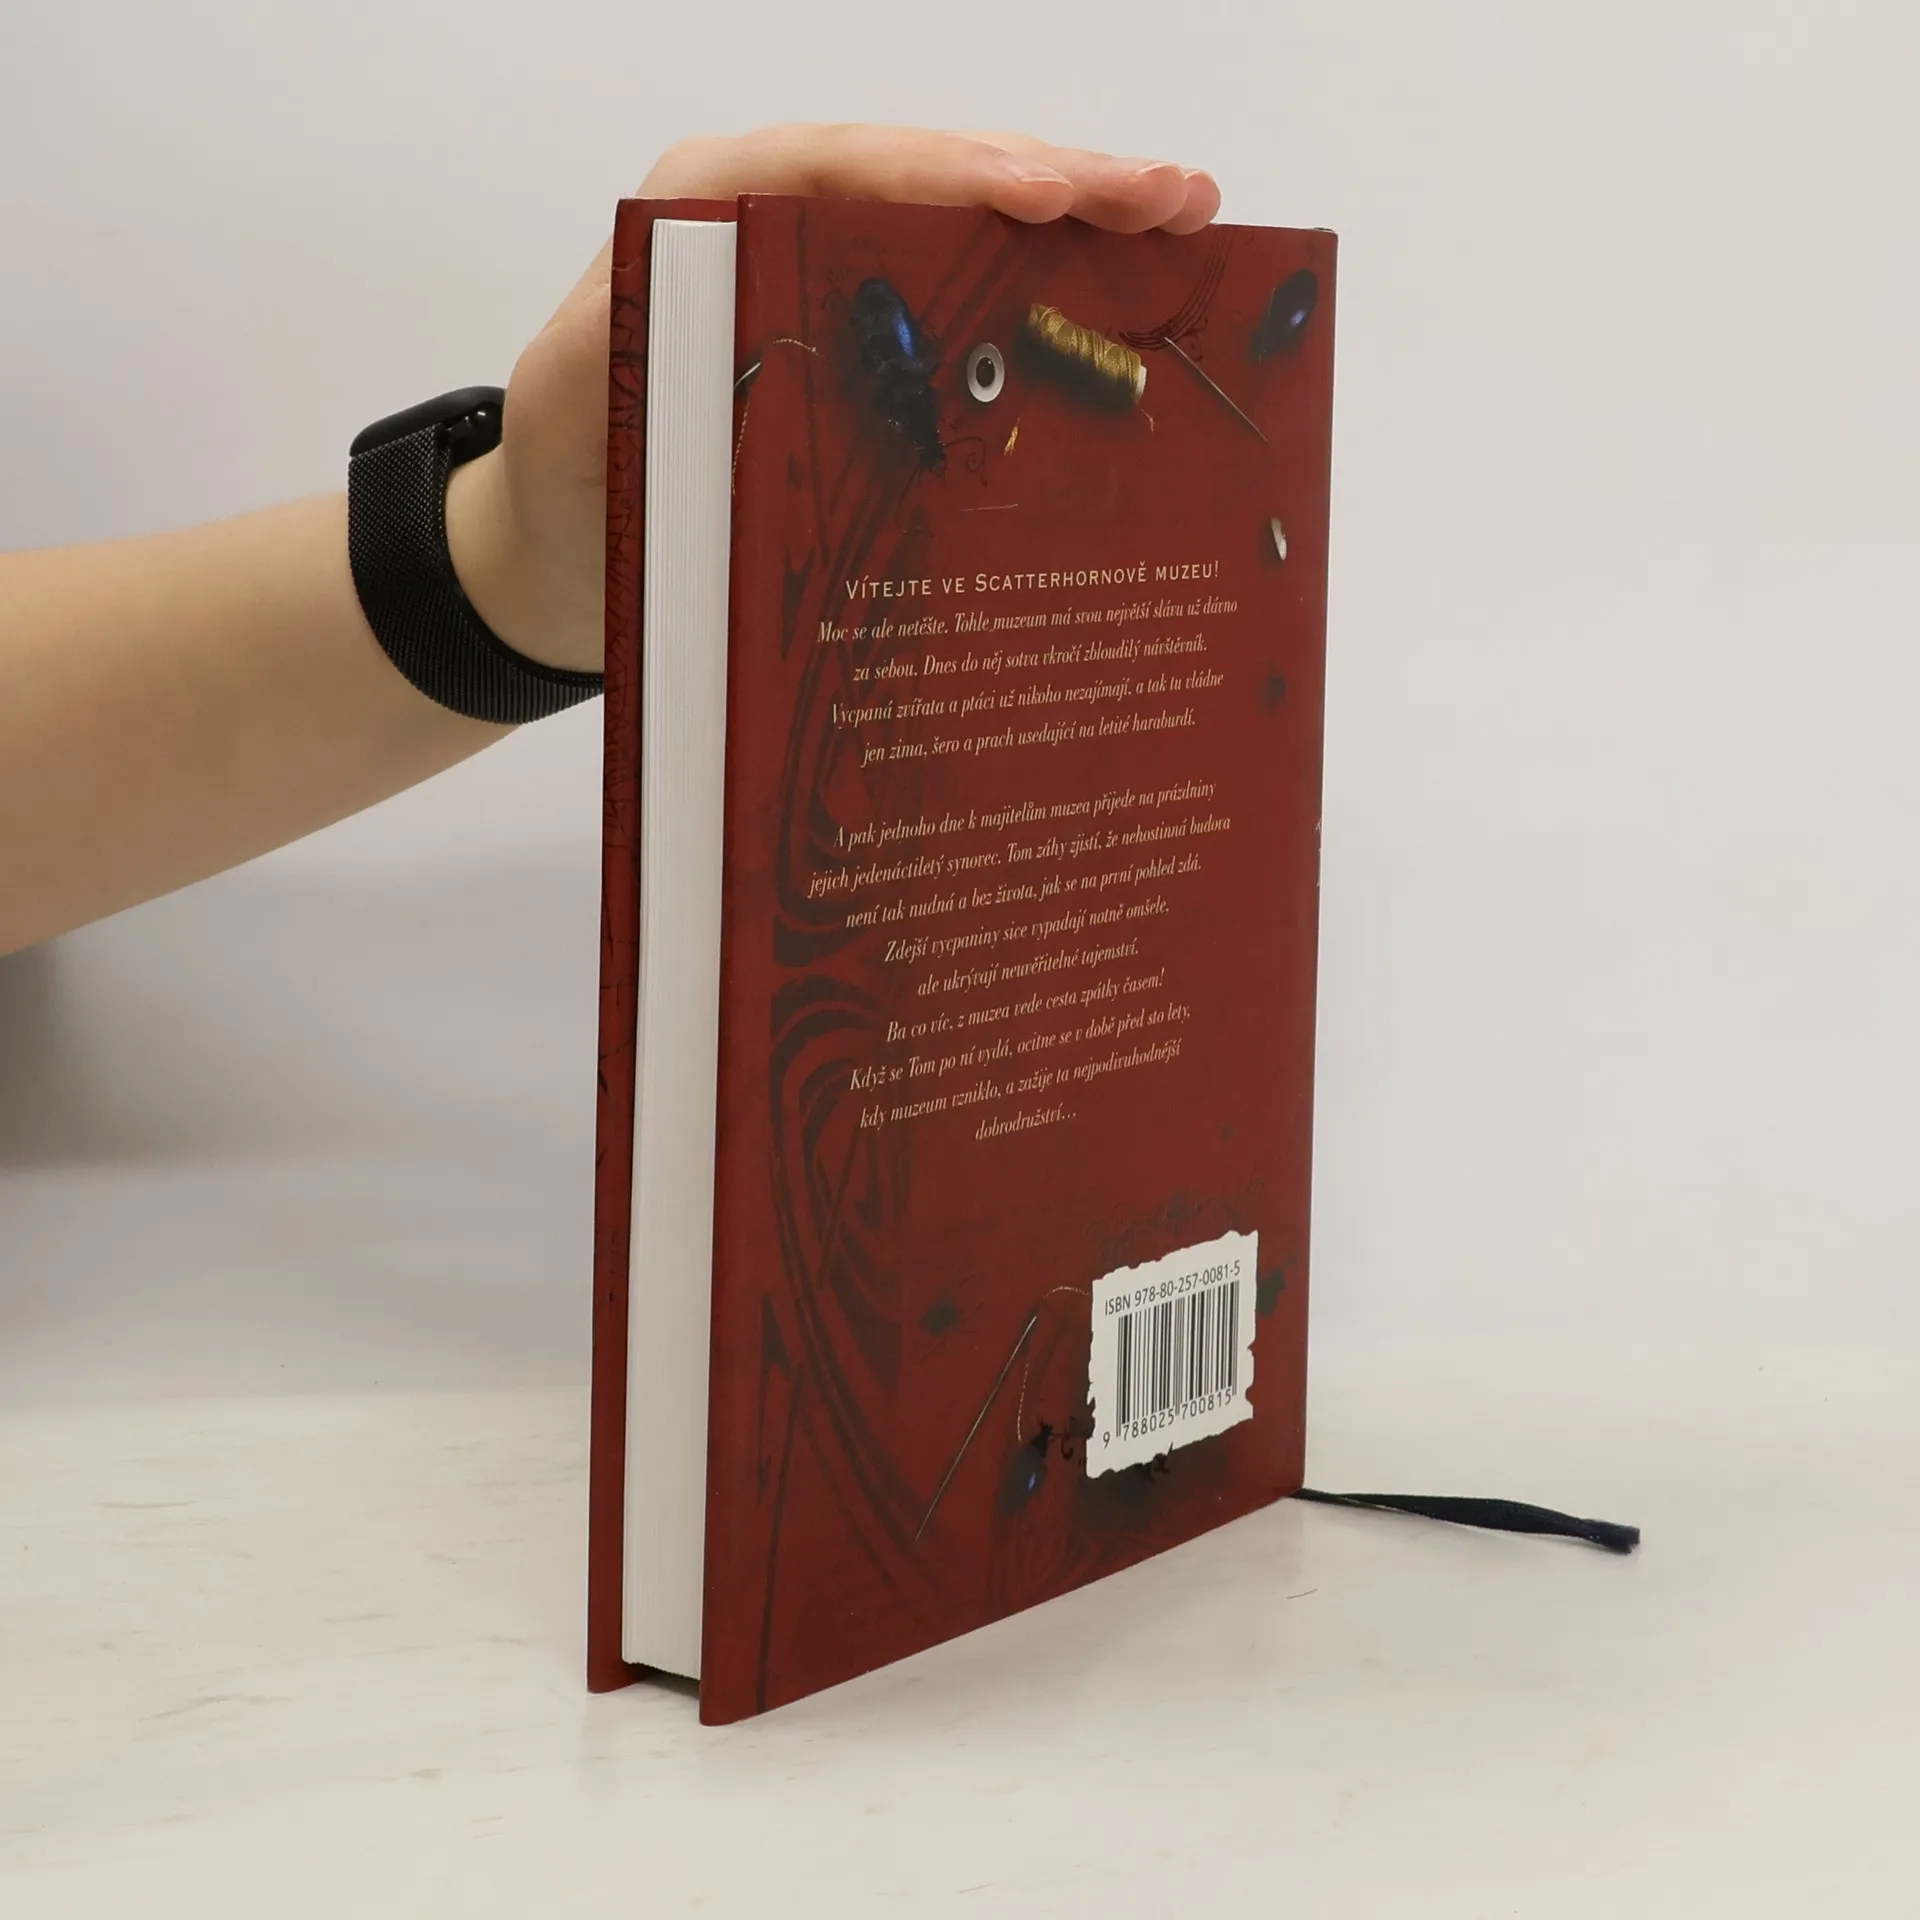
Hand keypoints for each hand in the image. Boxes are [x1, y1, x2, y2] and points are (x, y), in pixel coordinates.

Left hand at [446, 126, 1220, 675]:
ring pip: (967, 235)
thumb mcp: (577, 405)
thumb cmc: (568, 480)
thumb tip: (747, 312)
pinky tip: (1125, 299)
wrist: (558, 554)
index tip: (1051, 196)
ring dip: (1079, 228)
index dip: (957, 176)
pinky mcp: (861, 347)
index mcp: (709, 212)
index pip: (850, 169)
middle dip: (1062, 183)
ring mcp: (830, 284)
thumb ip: (639, 343)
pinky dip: (1047, 300)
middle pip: (935, 181)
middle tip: (1175, 195)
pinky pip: (962, 306)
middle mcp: (781, 226)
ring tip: (1183, 219)